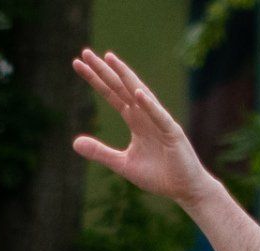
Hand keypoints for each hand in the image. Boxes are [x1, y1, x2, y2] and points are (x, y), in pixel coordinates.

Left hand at [71, 49, 220, 209]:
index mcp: (135, 120)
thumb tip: (74, 143)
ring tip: (110, 59)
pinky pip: (159, 117)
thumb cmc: (157, 175)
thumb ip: (100, 152)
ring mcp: (160, 121)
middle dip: (104, 71)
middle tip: (86, 53)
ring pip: (140, 94)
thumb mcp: (123, 165)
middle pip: (121, 88)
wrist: (184, 188)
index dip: (96, 80)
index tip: (78, 64)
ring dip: (126, 77)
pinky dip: (149, 105)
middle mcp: (146, 114)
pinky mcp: (172, 133)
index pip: (112, 94)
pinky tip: (137, 93)